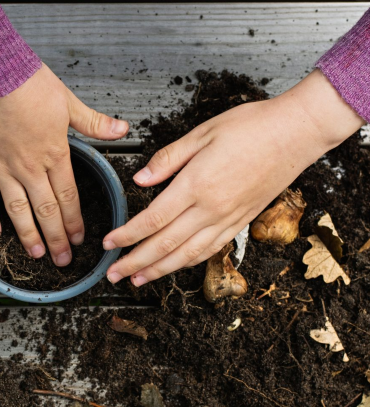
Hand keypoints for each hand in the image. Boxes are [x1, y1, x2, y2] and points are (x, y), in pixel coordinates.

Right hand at [0, 64, 128, 265]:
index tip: (80, 240)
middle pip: (47, 211)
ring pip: (19, 210)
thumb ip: (94, 122)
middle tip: (63, 260)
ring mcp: (3, 168)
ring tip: (37, 254)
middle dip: (57, 238)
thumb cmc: (28, 81)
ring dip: (30, 235)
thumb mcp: (68, 101)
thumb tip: (122, 128)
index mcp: (55, 153)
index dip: (75, 222)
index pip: (69, 197)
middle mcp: (31, 167)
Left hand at [103, 69, 364, 284]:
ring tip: (137, 280)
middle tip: (113, 274)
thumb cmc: (252, 127)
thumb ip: (167, 159)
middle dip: (135, 263)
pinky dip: (188, 263)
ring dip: (158, 271)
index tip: (108, 244)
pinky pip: (210, 250)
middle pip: (165, 245)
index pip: (153, 219)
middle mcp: (212, 208)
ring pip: (187, 255)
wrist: (297, 132)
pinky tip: (173, 267)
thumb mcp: (202, 133)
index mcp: (197, 184)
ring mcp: (228, 219)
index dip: (128, 235)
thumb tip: (139, 179)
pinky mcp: (241, 222)